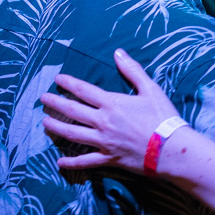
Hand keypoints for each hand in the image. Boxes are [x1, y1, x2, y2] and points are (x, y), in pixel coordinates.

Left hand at [39, 49, 180, 171]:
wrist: (171, 149)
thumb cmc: (163, 117)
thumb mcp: (151, 89)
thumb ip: (132, 70)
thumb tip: (118, 52)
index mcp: (112, 104)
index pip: (83, 90)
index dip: (68, 83)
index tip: (57, 79)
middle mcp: (103, 122)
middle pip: (72, 111)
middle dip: (55, 103)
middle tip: (42, 99)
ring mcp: (103, 142)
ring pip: (72, 134)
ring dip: (56, 127)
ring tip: (44, 123)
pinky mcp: (108, 158)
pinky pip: (85, 161)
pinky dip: (71, 162)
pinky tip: (59, 162)